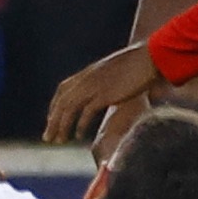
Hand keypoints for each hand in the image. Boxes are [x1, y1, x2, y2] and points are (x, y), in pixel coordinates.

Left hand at [45, 43, 161, 140]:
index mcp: (87, 73)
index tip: (51, 120)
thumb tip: (103, 94)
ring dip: (62, 126)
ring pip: (70, 108)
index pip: (62, 90)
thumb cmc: (137, 64)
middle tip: (48, 138)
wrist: (149, 57)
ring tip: (59, 140)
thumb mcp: (114, 71)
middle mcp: (86, 79)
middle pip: (62, 102)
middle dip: (53, 121)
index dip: (54, 106)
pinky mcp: (105, 94)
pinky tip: (78, 135)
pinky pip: (86, 112)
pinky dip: (80, 124)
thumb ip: (104, 81)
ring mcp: (95, 86)